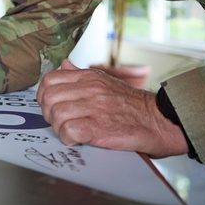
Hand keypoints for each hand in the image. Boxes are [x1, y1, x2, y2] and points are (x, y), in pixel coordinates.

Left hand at [35, 59, 187, 157]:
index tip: (50, 107)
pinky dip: (68, 138)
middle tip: (59, 123)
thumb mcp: (106, 82)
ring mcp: (95, 108)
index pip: (50, 80)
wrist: (160, 120)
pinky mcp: (100, 128)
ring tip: (69, 133)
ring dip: (58, 128)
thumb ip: (81, 74)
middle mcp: (90, 89)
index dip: (43, 96)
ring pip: (57, 114)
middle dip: (48, 113)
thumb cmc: (132, 105)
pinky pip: (70, 131)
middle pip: (49, 98)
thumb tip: (63, 64)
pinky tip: (77, 140)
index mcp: (89, 77)